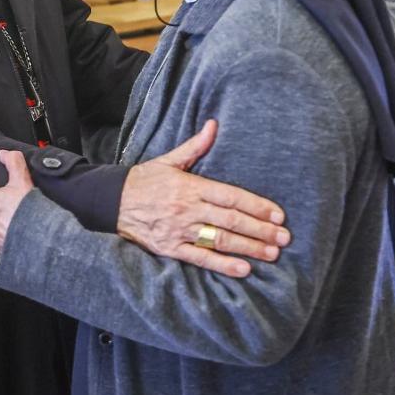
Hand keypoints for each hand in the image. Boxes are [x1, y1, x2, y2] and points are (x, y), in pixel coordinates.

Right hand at [117, 120, 290, 277]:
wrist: (111, 201)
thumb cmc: (144, 180)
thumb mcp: (169, 160)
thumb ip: (196, 146)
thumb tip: (214, 125)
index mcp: (191, 186)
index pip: (231, 197)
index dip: (256, 206)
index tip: (278, 215)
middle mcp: (188, 209)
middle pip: (231, 220)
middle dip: (260, 230)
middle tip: (284, 238)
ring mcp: (179, 230)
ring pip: (220, 240)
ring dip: (249, 248)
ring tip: (272, 254)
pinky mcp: (170, 248)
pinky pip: (200, 258)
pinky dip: (222, 265)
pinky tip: (243, 269)